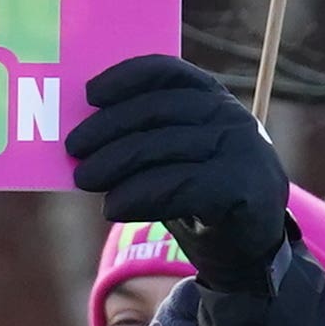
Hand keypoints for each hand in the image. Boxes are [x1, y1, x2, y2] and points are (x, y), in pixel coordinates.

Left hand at [67, 55, 294, 290]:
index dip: (125, 78)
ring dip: (116, 164)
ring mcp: (243, 151)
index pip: (167, 73)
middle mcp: (232, 117)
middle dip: (109, 128)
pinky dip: (139, 197)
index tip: (89, 94)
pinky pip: (179, 187)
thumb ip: (147, 137)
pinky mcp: (244, 188)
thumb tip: (84, 131)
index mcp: (215, 98)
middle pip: (158, 110)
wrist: (249, 252)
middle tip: (74, 148)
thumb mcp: (177, 158)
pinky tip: (113, 208)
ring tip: (85, 179)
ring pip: (163, 148)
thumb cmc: (201, 198)